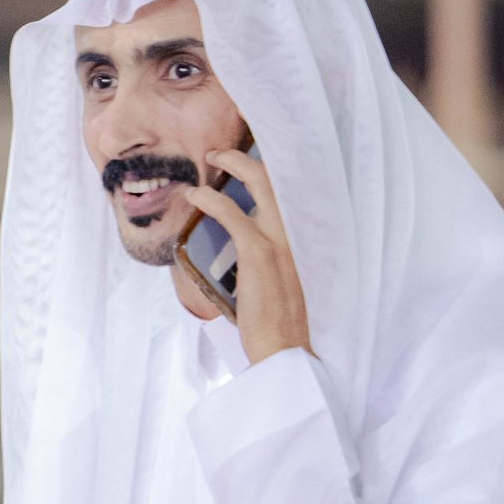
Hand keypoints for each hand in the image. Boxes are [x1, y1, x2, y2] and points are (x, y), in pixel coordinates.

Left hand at [194, 149, 312, 363]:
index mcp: (308, 238)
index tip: (251, 159)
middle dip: (249, 156)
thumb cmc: (283, 322)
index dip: (275, 167)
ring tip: (208, 162)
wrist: (288, 349)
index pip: (295, 190)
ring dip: (231, 165)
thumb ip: (277, 256)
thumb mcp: (287, 280)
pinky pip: (231, 213)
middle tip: (221, 154)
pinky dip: (211, 200)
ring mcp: (281, 239)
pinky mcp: (259, 252)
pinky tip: (195, 196)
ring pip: (259, 182)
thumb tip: (252, 244)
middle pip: (280, 176)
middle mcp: (301, 232)